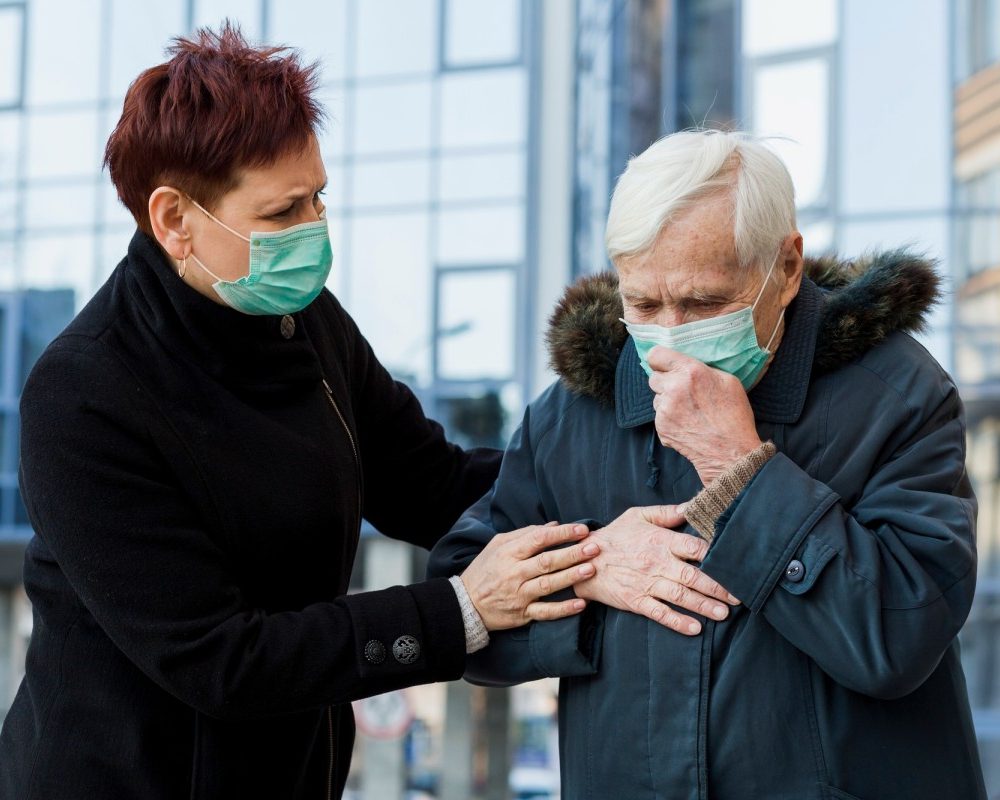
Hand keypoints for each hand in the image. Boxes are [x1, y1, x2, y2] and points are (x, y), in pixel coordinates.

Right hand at [461, 522, 599, 630]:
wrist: (465, 603)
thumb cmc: (484, 569)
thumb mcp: (498, 545)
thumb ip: (525, 534)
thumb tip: (554, 525)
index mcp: (509, 553)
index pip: (539, 539)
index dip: (562, 533)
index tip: (582, 529)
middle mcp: (514, 573)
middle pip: (547, 561)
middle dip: (573, 553)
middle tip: (594, 547)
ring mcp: (519, 594)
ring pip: (549, 585)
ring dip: (571, 577)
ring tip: (591, 570)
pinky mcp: (522, 614)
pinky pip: (545, 612)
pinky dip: (563, 609)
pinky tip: (581, 604)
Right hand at [574, 505, 739, 634]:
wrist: (584, 559)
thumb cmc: (614, 536)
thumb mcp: (637, 516)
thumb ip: (667, 512)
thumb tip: (692, 505)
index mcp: (660, 540)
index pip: (694, 547)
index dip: (715, 555)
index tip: (734, 562)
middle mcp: (656, 562)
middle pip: (693, 575)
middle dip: (718, 587)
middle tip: (739, 596)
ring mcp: (646, 583)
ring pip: (681, 595)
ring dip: (704, 605)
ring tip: (724, 613)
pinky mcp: (636, 600)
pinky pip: (660, 613)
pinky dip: (677, 621)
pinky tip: (694, 628)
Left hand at [647, 347, 762, 483]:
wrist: (731, 453)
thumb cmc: (734, 416)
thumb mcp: (728, 381)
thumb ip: (703, 369)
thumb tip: (687, 367)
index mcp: (690, 372)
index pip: (656, 355)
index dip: (660, 359)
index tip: (665, 364)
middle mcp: (673, 388)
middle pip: (653, 377)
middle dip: (665, 381)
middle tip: (682, 390)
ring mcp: (664, 409)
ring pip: (656, 398)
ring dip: (667, 400)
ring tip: (689, 410)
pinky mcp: (661, 427)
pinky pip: (659, 416)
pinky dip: (669, 418)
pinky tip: (687, 423)